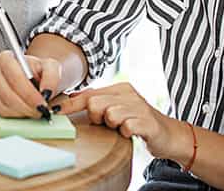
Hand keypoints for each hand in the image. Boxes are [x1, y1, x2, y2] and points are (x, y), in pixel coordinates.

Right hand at [0, 50, 61, 117]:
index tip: (43, 101)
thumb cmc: (38, 71)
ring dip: (23, 113)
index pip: (14, 77)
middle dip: (27, 105)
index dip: (29, 92)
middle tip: (42, 111)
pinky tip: (27, 113)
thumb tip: (46, 92)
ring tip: (37, 112)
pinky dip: (16, 117)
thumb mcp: (50, 67)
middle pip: (7, 94)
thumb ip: (52, 77)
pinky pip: (1, 115)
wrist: (34, 77)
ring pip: (4, 107)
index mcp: (5, 58)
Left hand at [57, 82, 190, 159]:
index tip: (54, 112)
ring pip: (109, 115)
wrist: (169, 134)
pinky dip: (125, 132)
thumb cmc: (139, 122)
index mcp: (120, 88)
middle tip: (109, 123)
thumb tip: (71, 98)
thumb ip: (98, 102)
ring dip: (113, 126)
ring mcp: (139, 107)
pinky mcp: (147, 122)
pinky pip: (125, 127)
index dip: (70, 104)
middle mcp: (129, 94)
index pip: (89, 94)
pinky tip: (131, 132)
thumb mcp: (118, 108)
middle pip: (95, 104)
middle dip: (97, 118)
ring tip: (122, 127)